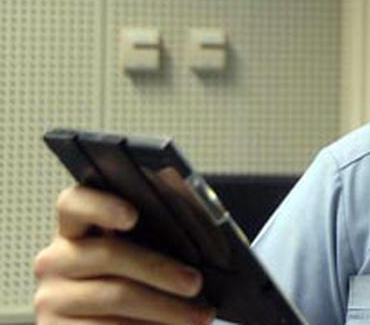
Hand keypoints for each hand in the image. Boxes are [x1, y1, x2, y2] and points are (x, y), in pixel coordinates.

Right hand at [33, 185, 214, 324]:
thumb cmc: (143, 281)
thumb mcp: (153, 246)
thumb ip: (163, 210)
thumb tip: (170, 177)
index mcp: (76, 228)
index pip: (74, 203)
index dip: (102, 205)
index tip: (133, 215)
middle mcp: (56, 259)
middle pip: (108, 254)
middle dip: (160, 269)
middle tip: (196, 282)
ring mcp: (52, 298)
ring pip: (114, 296)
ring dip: (165, 308)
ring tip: (200, 315)